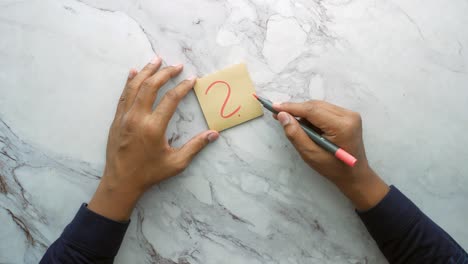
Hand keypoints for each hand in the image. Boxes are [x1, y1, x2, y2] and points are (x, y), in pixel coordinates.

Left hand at [88, 56, 218, 220]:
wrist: (121, 182)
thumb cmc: (149, 173)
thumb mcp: (176, 163)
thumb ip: (196, 146)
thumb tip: (214, 134)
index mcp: (153, 127)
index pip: (171, 99)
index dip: (183, 87)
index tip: (192, 79)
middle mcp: (137, 117)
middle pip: (151, 86)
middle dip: (165, 73)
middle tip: (176, 65)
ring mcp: (124, 116)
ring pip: (135, 86)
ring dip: (147, 71)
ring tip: (157, 59)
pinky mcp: (117, 119)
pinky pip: (123, 95)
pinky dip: (130, 82)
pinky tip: (134, 73)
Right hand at [273, 100, 388, 209]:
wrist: (355, 174)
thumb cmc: (334, 169)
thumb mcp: (311, 154)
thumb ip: (296, 134)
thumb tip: (282, 116)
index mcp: (342, 126)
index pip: (312, 110)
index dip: (291, 107)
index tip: (274, 106)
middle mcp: (348, 116)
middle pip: (315, 105)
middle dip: (296, 109)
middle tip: (278, 114)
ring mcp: (350, 114)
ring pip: (319, 106)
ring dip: (303, 112)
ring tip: (289, 121)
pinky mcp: (347, 116)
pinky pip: (324, 110)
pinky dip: (312, 115)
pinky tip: (304, 124)